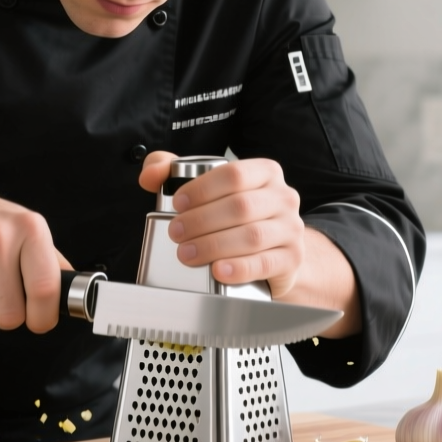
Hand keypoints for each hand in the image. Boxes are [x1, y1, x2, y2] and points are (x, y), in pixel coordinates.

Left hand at [138, 152, 304, 297]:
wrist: (275, 251)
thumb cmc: (238, 217)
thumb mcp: (207, 188)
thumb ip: (171, 171)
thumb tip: (150, 175)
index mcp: (265, 173)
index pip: (234, 174)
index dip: (202, 189)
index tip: (177, 203)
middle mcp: (283, 197)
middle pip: (241, 206)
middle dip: (201, 221)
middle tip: (176, 232)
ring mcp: (290, 229)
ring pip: (252, 235)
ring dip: (214, 245)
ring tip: (187, 253)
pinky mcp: (291, 259)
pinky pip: (265, 263)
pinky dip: (239, 268)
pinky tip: (218, 270)